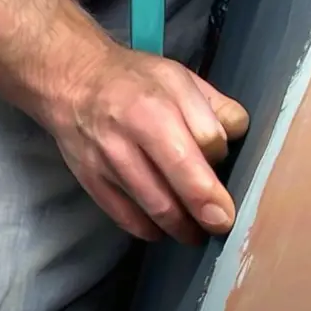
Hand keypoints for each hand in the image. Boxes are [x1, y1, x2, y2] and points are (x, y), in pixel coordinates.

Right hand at [49, 45, 248, 244]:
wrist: (72, 83)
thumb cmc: (134, 81)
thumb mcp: (179, 77)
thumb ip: (213, 105)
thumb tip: (238, 133)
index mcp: (159, 105)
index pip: (205, 140)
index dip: (220, 157)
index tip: (224, 166)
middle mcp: (131, 135)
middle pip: (179, 179)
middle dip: (207, 209)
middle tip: (222, 224)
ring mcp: (108, 162)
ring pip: (154, 206)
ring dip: (182, 226)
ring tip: (197, 233)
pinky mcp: (92, 181)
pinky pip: (125, 217)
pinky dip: (149, 230)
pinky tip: (164, 229)